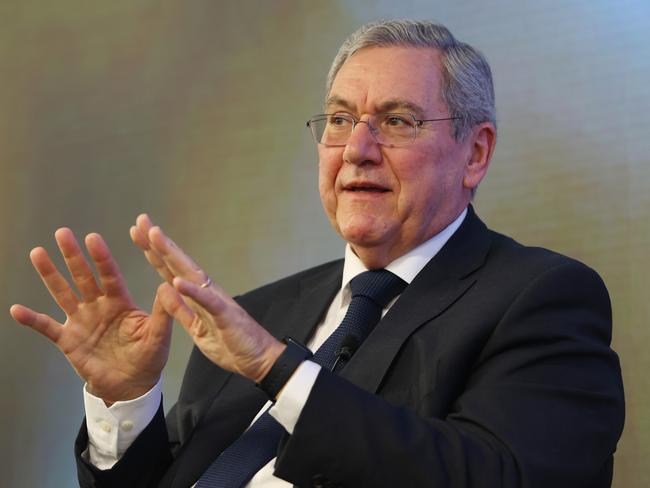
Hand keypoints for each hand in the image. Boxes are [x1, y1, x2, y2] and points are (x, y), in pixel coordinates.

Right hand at [9, 228, 171, 403]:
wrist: (131, 386)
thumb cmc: (148, 357)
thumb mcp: (159, 336)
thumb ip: (163, 313)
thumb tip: (168, 286)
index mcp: (120, 302)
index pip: (110, 275)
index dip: (102, 258)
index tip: (93, 238)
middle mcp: (98, 306)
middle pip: (83, 277)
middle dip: (73, 256)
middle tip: (63, 233)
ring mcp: (81, 321)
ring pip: (62, 293)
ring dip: (50, 275)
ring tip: (38, 253)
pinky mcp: (68, 340)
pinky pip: (47, 327)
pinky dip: (32, 319)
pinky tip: (16, 309)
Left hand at [130, 214, 283, 382]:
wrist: (258, 359)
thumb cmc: (231, 344)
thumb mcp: (195, 329)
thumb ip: (180, 310)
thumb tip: (164, 288)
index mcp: (196, 296)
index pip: (170, 269)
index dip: (153, 251)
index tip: (137, 232)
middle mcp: (205, 292)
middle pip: (177, 263)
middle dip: (158, 242)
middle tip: (141, 220)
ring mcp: (215, 301)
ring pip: (190, 274)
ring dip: (172, 255)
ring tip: (155, 237)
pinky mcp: (225, 316)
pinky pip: (207, 302)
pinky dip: (192, 291)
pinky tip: (177, 281)